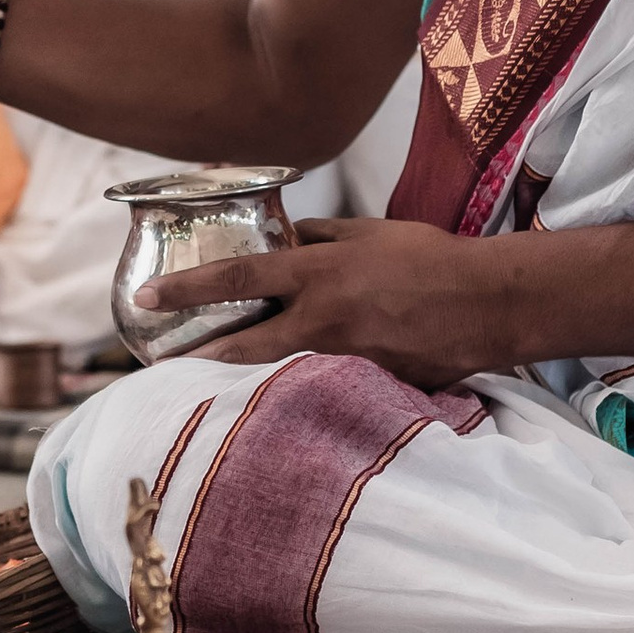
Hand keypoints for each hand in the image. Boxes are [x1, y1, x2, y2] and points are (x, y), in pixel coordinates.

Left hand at [134, 214, 487, 388]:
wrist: (486, 304)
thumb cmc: (431, 258)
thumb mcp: (370, 231)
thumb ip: (323, 237)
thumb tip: (290, 237)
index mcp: (319, 273)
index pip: (238, 276)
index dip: (187, 287)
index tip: (147, 296)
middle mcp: (323, 319)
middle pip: (244, 345)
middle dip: (199, 355)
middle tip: (162, 361)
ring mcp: (344, 359)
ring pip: (277, 373)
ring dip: (243, 378)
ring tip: (209, 384)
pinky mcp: (367, 386)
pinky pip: (322, 388)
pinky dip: (298, 391)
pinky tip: (281, 400)